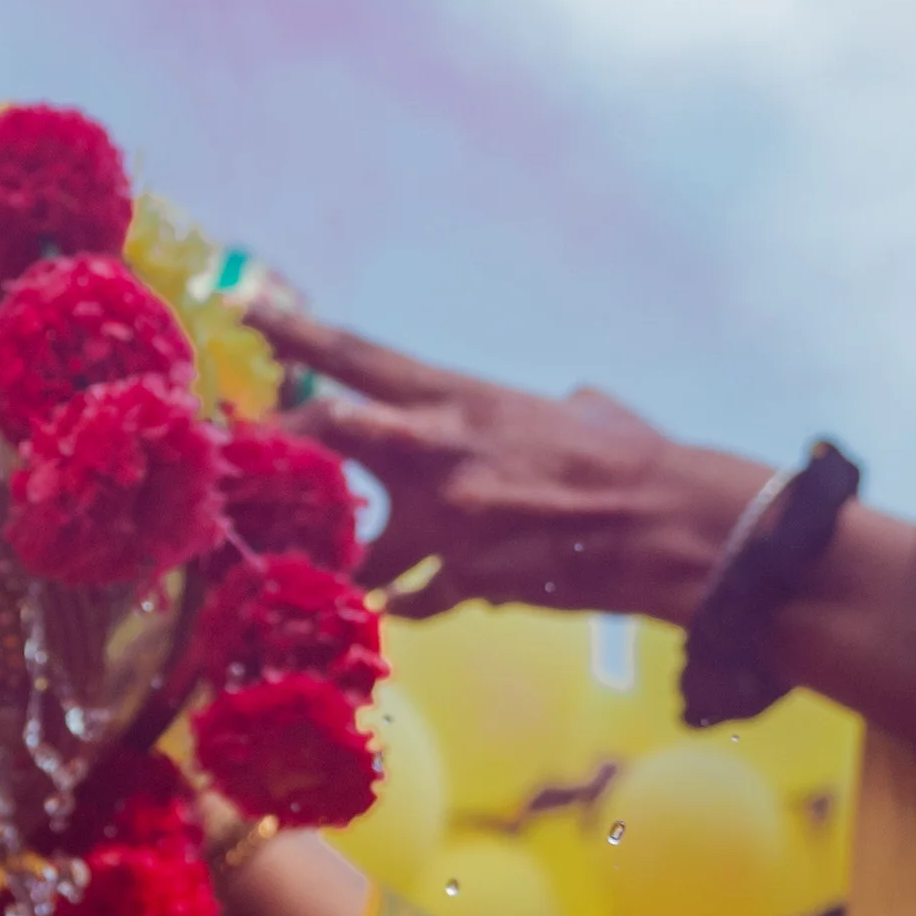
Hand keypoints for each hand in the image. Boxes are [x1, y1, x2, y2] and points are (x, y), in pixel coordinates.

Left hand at [263, 304, 769, 623]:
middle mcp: (440, 453)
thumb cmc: (632, 457)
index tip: (246, 311)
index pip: (360, 358)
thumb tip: (565, 405)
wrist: (670, 523)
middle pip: (327, 438)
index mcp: (463, 399)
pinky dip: (410, 601)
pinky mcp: (466, 579)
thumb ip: (541, 410)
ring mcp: (446, 521)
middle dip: (280, 445)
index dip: (298, 332)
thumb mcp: (579, 412)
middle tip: (248, 452)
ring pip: (359, 544)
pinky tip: (407, 603)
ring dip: (343, 554)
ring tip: (322, 559)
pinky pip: (415, 598)